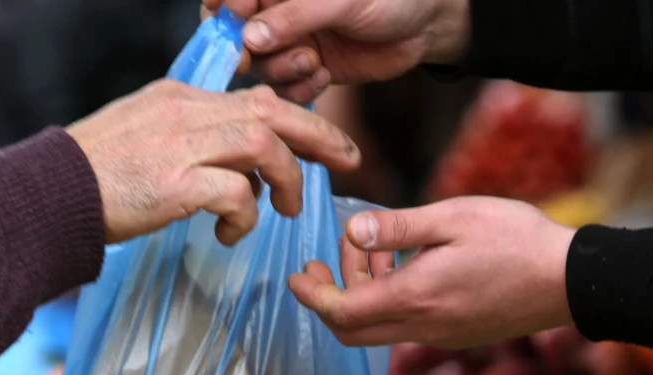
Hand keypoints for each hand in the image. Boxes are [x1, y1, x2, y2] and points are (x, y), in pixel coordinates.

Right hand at [68, 80, 360, 245]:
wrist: (45, 196)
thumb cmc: (91, 177)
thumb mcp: (142, 137)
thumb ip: (187, 139)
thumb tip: (233, 168)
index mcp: (179, 98)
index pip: (254, 98)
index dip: (298, 118)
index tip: (323, 141)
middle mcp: (185, 113)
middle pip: (272, 110)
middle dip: (319, 134)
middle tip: (348, 160)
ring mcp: (180, 146)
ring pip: (263, 145)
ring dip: (286, 180)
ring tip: (285, 211)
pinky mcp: (175, 184)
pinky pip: (236, 193)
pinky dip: (245, 216)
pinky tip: (230, 234)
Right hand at [205, 0, 469, 102]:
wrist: (425, 25)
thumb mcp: (341, 0)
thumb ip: (295, 16)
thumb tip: (250, 35)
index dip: (227, 9)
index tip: (239, 19)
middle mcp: (277, 13)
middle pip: (236, 36)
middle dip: (251, 50)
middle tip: (263, 56)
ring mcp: (291, 43)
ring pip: (259, 67)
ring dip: (281, 70)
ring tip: (312, 62)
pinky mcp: (307, 71)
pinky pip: (284, 88)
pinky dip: (298, 88)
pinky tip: (321, 77)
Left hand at [290, 197, 574, 347]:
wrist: (571, 280)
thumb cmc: (517, 240)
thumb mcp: (453, 217)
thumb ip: (397, 228)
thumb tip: (352, 232)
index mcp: (415, 298)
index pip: (341, 312)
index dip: (311, 295)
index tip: (297, 274)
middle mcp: (423, 327)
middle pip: (352, 332)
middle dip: (329, 297)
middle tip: (326, 261)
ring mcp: (442, 336)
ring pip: (380, 328)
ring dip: (364, 294)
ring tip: (377, 249)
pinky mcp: (458, 335)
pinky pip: (407, 326)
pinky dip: (391, 300)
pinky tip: (408, 266)